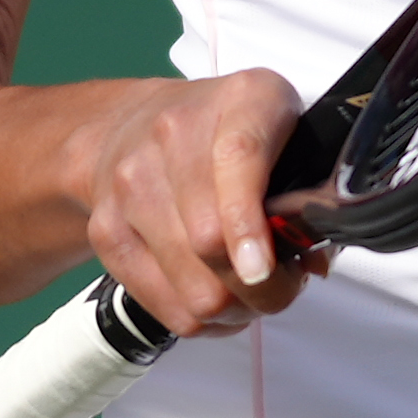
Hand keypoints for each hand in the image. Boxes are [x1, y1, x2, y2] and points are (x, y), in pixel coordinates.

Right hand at [75, 69, 314, 341]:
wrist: (129, 123)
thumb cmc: (223, 132)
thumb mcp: (284, 131)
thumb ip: (309, 187)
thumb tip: (311, 261)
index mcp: (242, 99)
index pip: (238, 157)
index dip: (249, 223)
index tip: (262, 269)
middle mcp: (175, 133)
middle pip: (210, 242)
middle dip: (264, 288)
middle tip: (282, 286)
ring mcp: (132, 183)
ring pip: (192, 287)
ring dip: (232, 308)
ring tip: (247, 291)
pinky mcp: (107, 230)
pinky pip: (165, 305)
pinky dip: (199, 318)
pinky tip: (214, 294)